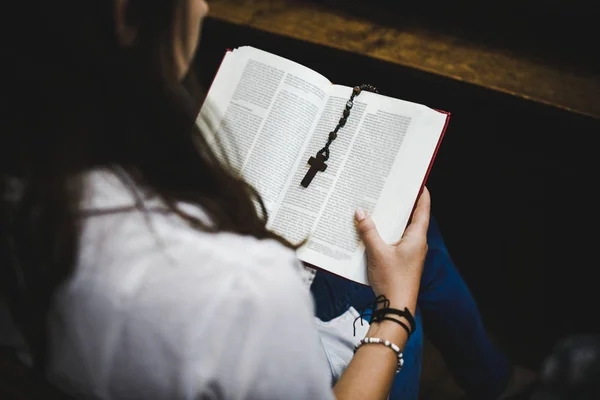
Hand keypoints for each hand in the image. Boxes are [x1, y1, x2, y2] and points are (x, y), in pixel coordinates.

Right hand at [355, 187, 430, 310]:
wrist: (396, 308)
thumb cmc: (393, 280)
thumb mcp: (377, 252)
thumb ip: (368, 231)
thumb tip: (360, 212)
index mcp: (416, 237)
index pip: (423, 209)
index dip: (422, 194)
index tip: (418, 180)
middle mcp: (416, 243)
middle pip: (411, 218)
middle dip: (402, 204)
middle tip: (392, 189)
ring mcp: (409, 253)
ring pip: (401, 230)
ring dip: (391, 220)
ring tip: (378, 206)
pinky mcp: (401, 261)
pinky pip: (394, 241)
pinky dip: (385, 234)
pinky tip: (371, 231)